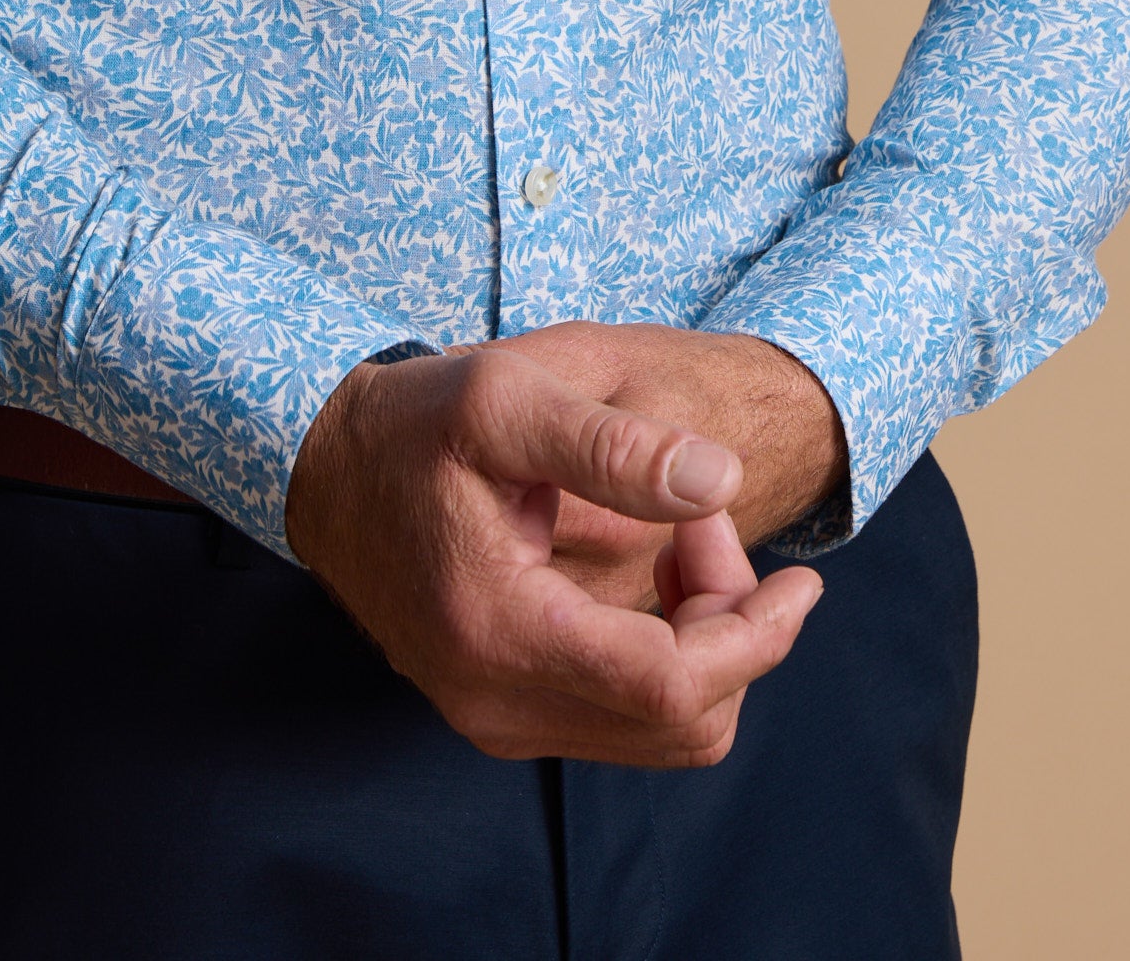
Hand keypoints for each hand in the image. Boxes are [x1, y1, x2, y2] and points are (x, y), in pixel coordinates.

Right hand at [284, 335, 826, 766]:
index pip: (672, 686)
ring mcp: (498, 720)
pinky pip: (624, 719)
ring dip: (705, 640)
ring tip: (680, 536)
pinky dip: (669, 655)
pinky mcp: (504, 713)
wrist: (329, 471)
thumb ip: (613, 444)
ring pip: (661, 733)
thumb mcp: (507, 397)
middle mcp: (498, 704)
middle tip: (704, 516)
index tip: (800, 577)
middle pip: (682, 723)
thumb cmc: (418, 424)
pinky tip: (652, 573)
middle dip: (733, 625)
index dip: (757, 638)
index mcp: (501, 631)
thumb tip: (723, 479)